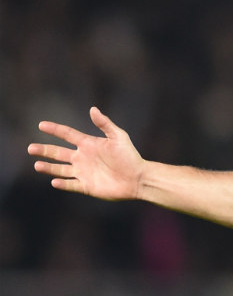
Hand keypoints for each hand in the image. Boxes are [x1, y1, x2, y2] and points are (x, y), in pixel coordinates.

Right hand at [27, 107, 144, 200]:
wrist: (139, 178)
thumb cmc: (130, 156)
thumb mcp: (119, 137)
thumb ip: (105, 124)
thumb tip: (93, 109)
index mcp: (89, 144)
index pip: (68, 135)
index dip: (55, 129)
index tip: (41, 125)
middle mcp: (83, 158)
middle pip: (58, 153)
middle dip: (44, 150)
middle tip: (30, 148)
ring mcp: (84, 172)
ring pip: (61, 169)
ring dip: (48, 167)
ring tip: (37, 165)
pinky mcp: (87, 186)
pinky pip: (71, 185)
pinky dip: (62, 184)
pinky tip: (54, 181)